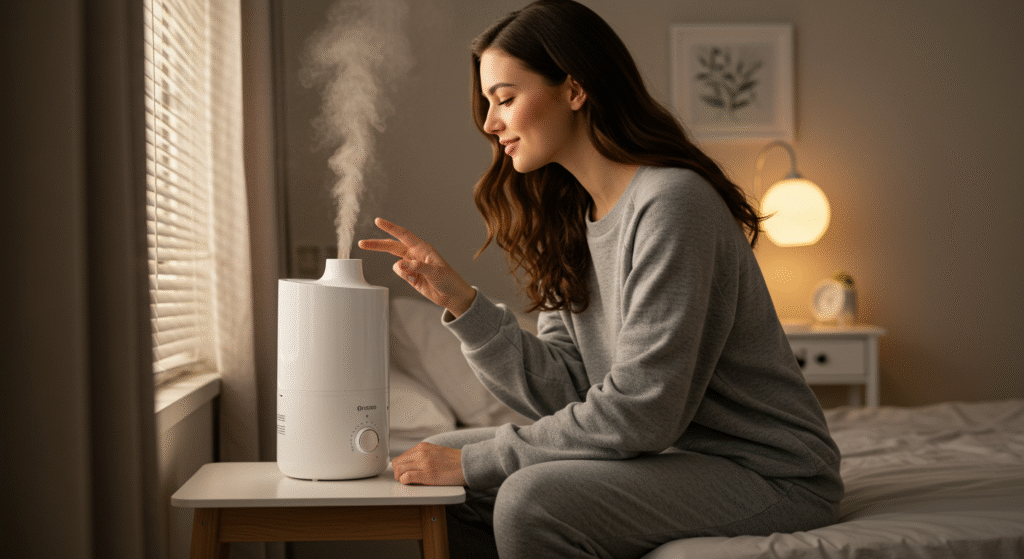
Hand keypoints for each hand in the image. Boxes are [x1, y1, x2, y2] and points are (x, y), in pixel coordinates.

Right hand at [358, 218, 475, 316]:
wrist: (453, 296)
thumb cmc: (449, 280)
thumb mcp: (436, 273)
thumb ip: (417, 268)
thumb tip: (400, 265)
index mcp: (423, 248)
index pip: (403, 235)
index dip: (390, 228)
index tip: (378, 221)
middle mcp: (416, 254)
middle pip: (392, 247)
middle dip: (378, 245)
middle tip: (362, 244)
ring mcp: (412, 266)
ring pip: (396, 263)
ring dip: (401, 270)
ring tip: (414, 277)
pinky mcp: (411, 276)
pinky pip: (400, 274)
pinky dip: (404, 277)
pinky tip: (415, 281)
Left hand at [392, 442, 466, 485]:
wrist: (467, 464)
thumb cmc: (454, 461)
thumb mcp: (435, 451)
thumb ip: (422, 455)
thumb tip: (410, 464)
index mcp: (423, 447)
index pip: (401, 456)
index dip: (399, 466)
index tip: (402, 472)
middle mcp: (421, 453)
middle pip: (397, 463)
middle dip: (397, 472)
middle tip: (402, 479)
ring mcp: (424, 463)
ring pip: (399, 470)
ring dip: (399, 478)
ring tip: (406, 482)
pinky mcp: (427, 474)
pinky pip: (406, 477)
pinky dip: (404, 481)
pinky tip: (410, 483)